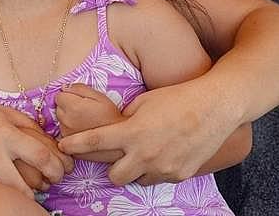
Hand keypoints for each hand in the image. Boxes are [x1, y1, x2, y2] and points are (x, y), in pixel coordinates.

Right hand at [0, 101, 73, 197]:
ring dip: (15, 193)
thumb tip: (49, 136)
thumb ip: (24, 122)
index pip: (41, 155)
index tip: (60, 173)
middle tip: (45, 188)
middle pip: (24, 184)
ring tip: (22, 188)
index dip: (56, 168)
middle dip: (39, 190)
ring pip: (4, 191)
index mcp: (6, 134)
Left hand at [55, 83, 123, 135]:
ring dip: (68, 118)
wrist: (120, 140)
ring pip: (60, 121)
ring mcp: (66, 136)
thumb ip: (79, 88)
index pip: (59, 96)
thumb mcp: (99, 96)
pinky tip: (83, 131)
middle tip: (84, 110)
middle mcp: (66, 122)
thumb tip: (64, 87)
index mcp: (73, 108)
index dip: (69, 96)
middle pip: (58, 108)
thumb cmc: (112, 116)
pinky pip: (63, 133)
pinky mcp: (68, 146)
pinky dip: (70, 131)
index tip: (79, 100)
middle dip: (68, 107)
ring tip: (85, 121)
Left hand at [58, 78, 237, 184]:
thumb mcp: (144, 102)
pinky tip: (164, 154)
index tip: (63, 146)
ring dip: (134, 170)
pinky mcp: (179, 175)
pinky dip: (156, 169)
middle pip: (113, 176)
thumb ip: (126, 119)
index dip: (75, 145)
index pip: (94, 142)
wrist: (215, 107)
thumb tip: (115, 127)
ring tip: (143, 153)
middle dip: (110, 167)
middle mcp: (144, 154)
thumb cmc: (177, 97)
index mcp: (132, 131)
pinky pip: (158, 178)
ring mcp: (163, 168)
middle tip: (116, 155)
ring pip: (136, 180)